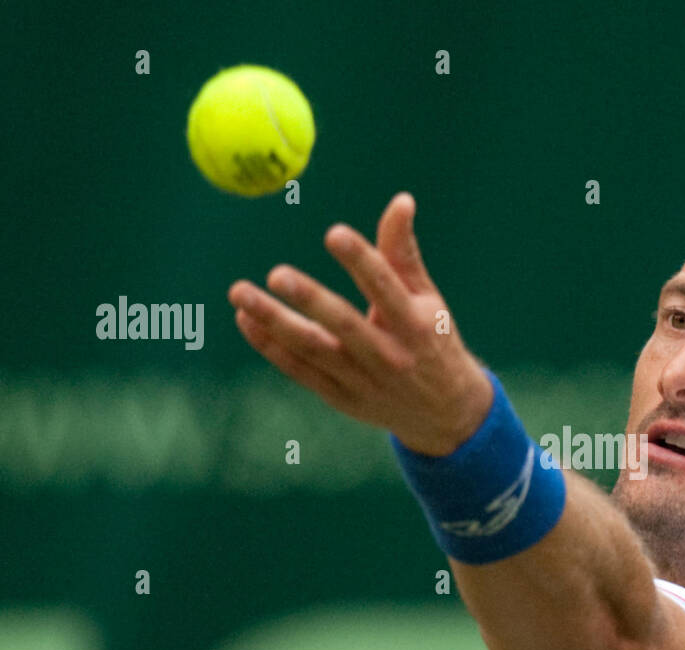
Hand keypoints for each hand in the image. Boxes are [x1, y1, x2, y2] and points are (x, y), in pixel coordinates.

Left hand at [228, 192, 493, 454]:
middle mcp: (389, 356)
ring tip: (240, 293)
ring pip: (313, 350)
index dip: (361, 260)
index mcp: (416, 325)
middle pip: (344, 325)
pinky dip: (270, 346)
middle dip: (311, 300)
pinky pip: (299, 371)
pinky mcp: (340, 398)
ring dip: (274, 322)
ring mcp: (362, 381)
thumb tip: (401, 200)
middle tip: (277, 274)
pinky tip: (245, 319)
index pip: (386, 288)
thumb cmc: (433, 340)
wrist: (445, 413)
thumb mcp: (428, 299)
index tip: (334, 232)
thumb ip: (403, 252)